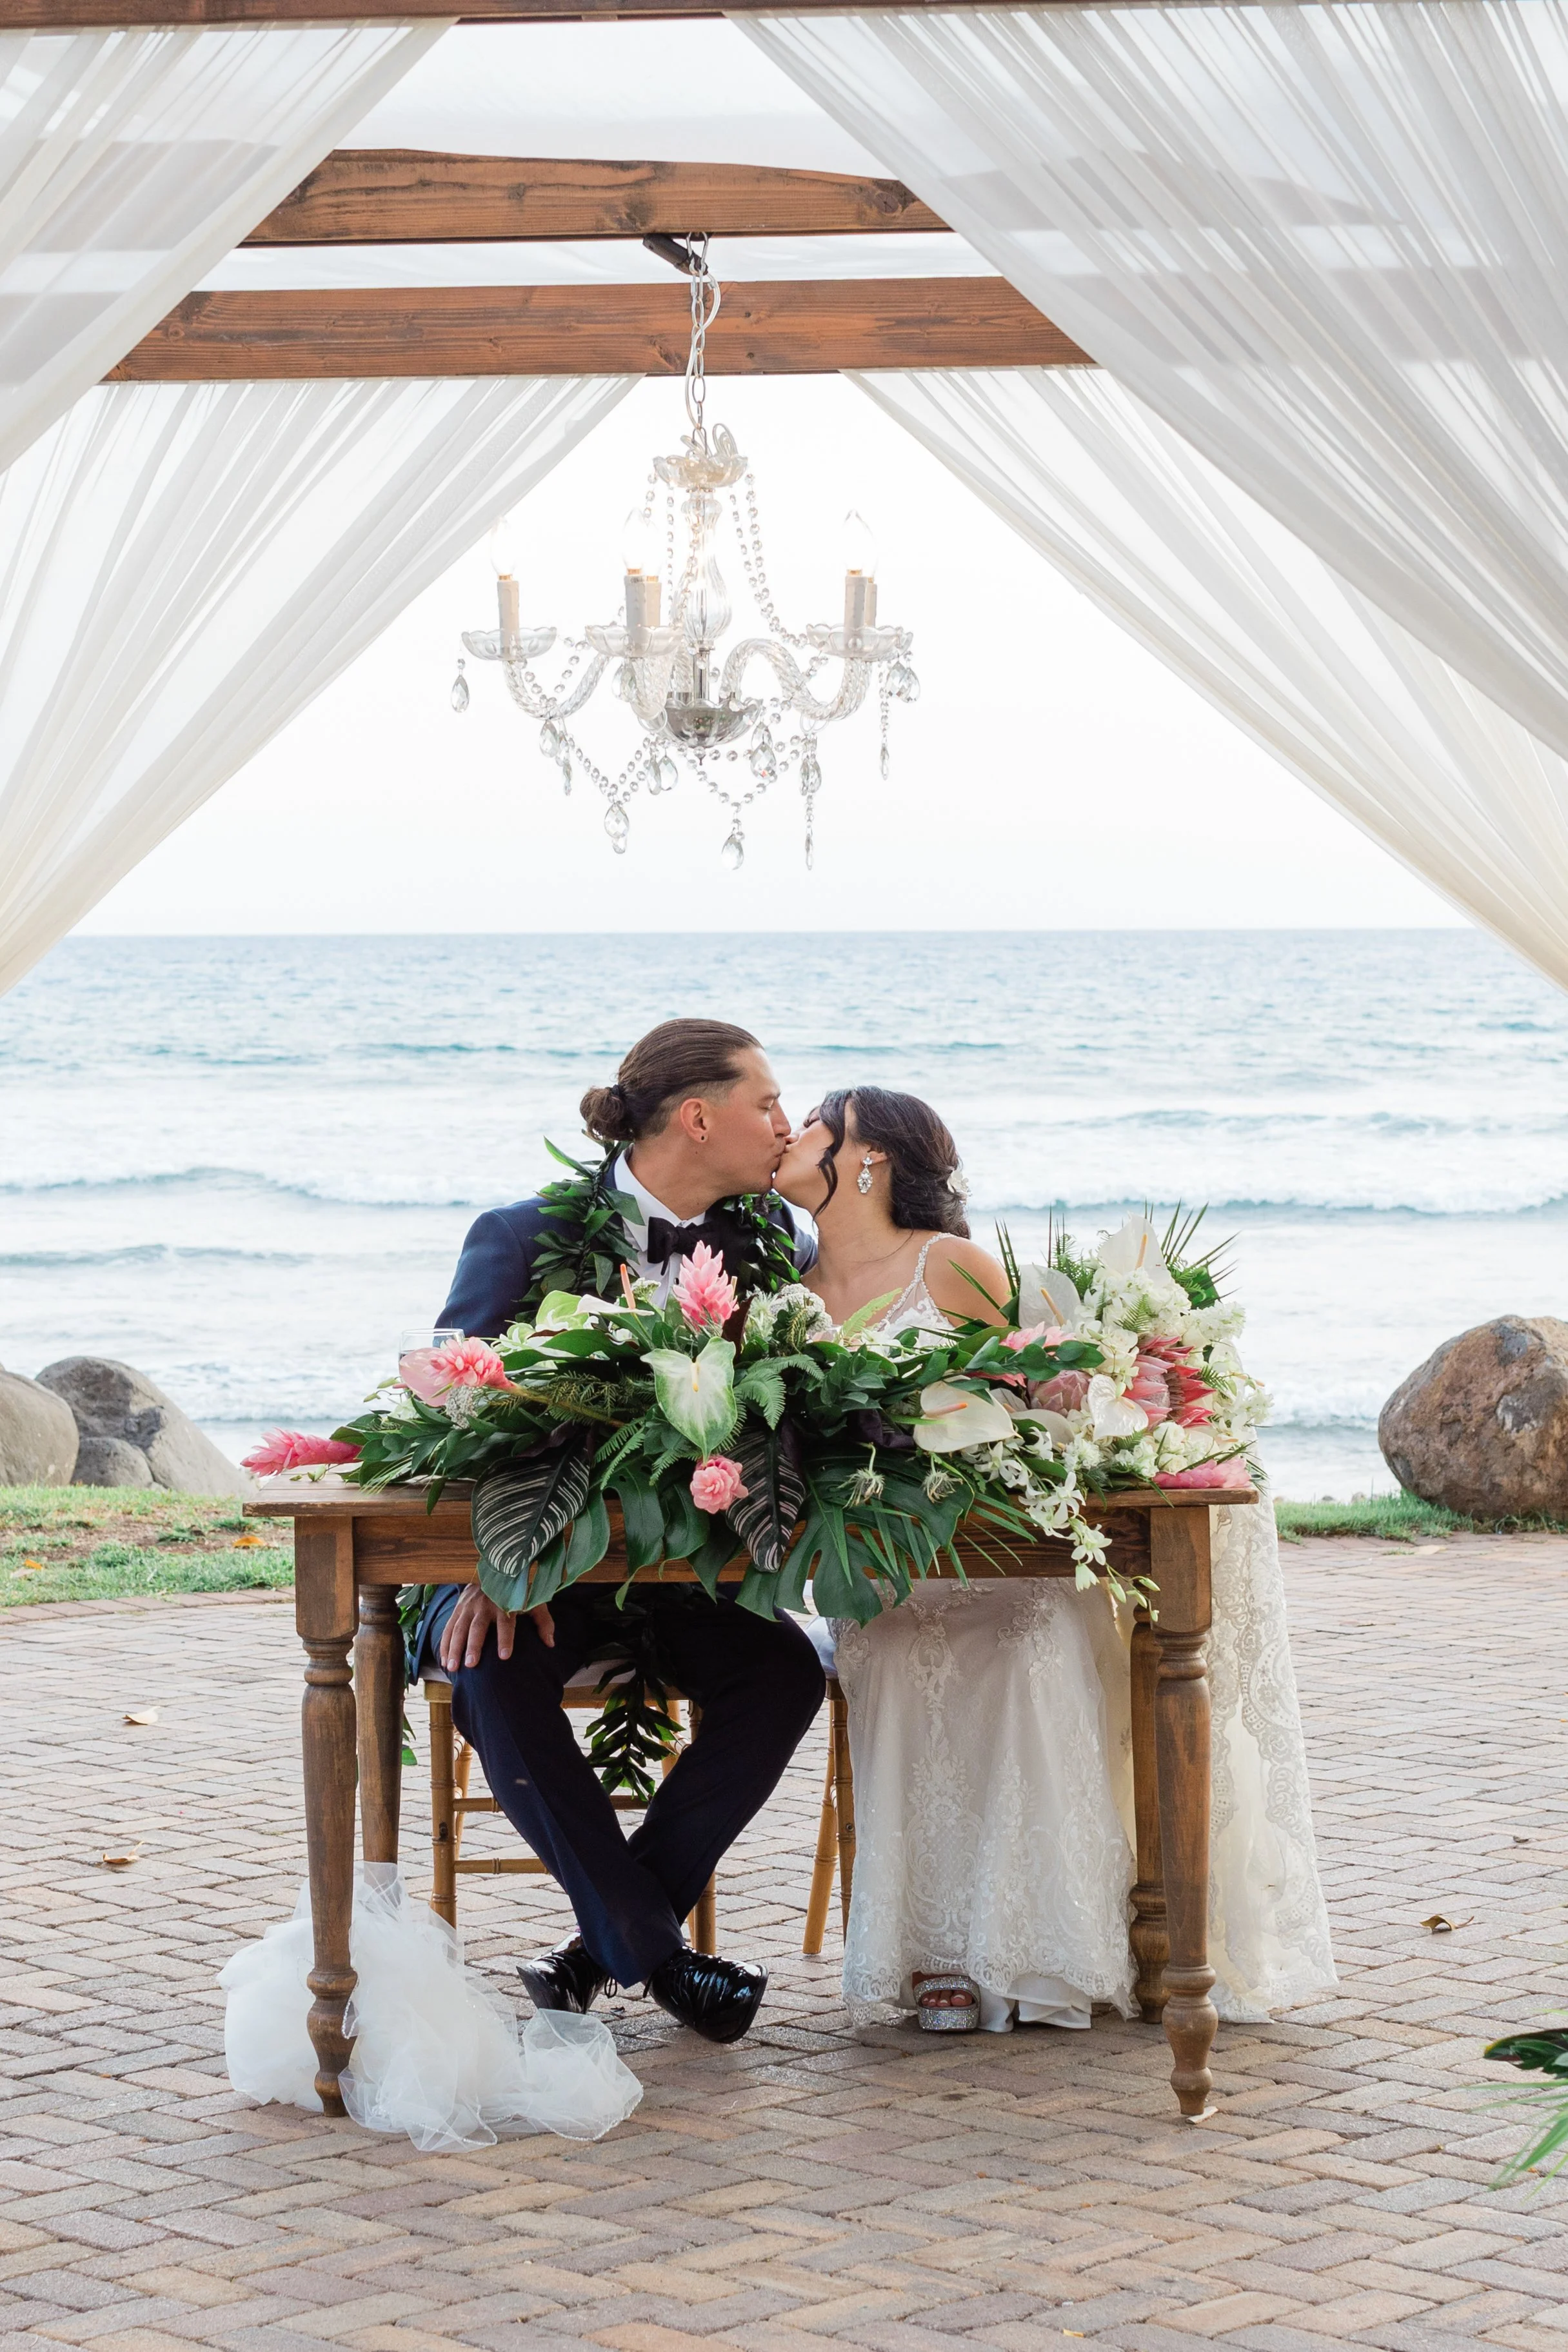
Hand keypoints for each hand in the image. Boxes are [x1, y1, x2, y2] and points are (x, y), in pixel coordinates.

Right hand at [439, 1591, 555, 1671]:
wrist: (494, 1570)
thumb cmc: (516, 1593)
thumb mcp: (534, 1602)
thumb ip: (543, 1622)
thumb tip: (550, 1643)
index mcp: (504, 1603)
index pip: (505, 1623)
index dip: (505, 1639)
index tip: (505, 1656)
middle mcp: (484, 1605)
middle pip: (477, 1627)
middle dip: (474, 1646)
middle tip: (471, 1664)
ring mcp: (468, 1606)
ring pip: (459, 1628)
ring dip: (454, 1648)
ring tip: (453, 1668)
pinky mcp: (458, 1608)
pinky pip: (448, 1628)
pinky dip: (445, 1645)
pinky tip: (445, 1661)